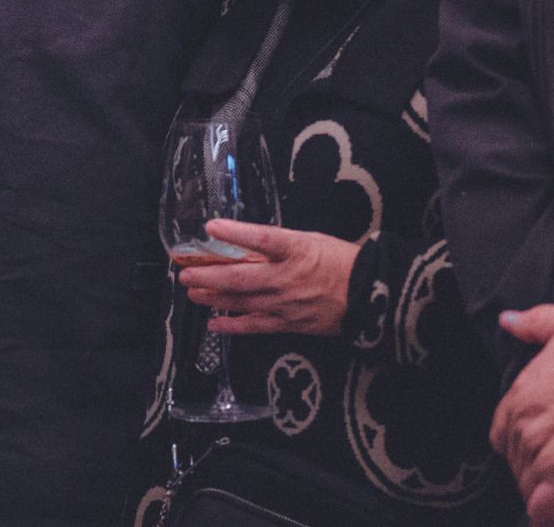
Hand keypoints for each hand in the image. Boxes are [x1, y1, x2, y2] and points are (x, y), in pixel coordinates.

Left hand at [176, 218, 359, 337]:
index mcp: (297, 249)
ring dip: (212, 297)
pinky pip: (254, 326)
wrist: (368, 295)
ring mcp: (285, 303)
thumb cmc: (341, 261)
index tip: (210, 227)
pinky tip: (214, 322)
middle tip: (184, 273)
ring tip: (191, 293)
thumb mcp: (312, 240)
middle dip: (208, 275)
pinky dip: (232, 325)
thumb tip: (249, 244)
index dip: (235, 233)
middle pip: (240, 276)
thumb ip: (281, 243)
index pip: (262, 238)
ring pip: (241, 301)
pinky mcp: (288, 323)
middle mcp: (287, 277)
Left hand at [492, 303, 553, 526]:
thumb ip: (533, 323)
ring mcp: (545, 449)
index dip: (520, 445)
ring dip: (543, 494)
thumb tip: (506, 320)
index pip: (501, 435)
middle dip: (533, 471)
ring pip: (528, 486)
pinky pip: (545, 508)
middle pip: (516, 463)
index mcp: (522, 392)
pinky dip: (549, 515)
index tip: (541, 450)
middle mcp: (526, 423)